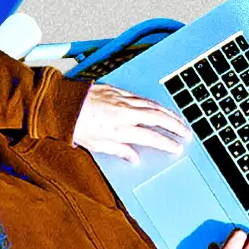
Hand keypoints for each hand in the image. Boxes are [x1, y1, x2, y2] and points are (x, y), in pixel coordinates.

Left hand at [72, 83, 189, 163]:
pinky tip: (160, 106)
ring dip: (169, 113)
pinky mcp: (118, 91)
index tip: (177, 147)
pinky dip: (154, 103)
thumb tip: (133, 156)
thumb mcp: (97, 144)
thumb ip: (119, 149)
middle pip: (158, 118)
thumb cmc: (76, 125)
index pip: (151, 137)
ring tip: (179, 120)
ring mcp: (123, 100)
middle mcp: (125, 113)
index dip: (167, 143)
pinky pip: (142, 97)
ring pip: (153, 105)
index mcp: (120, 129)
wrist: (62, 104)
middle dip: (175, 126)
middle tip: (186, 132)